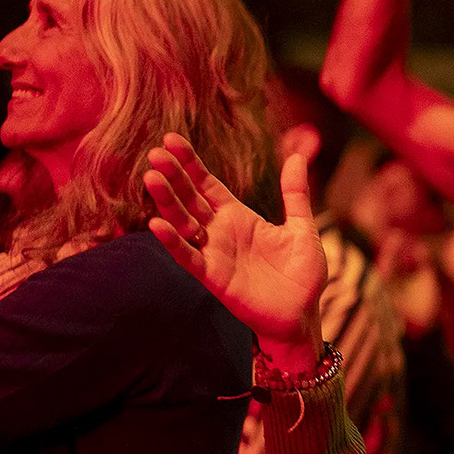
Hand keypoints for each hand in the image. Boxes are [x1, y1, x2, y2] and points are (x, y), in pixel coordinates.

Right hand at [144, 133, 326, 370]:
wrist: (302, 315)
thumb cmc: (302, 274)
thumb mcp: (302, 228)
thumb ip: (295, 194)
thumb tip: (296, 156)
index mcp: (239, 216)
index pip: (208, 184)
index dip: (191, 163)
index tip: (171, 138)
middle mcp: (220, 232)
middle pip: (190, 198)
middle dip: (173, 176)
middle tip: (155, 152)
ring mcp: (213, 253)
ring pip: (183, 223)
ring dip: (167, 202)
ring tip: (151, 177)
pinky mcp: (212, 277)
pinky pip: (188, 257)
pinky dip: (172, 241)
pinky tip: (156, 223)